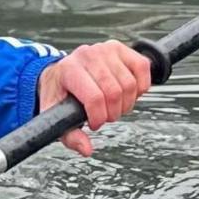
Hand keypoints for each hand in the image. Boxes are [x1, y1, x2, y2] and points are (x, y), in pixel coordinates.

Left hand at [37, 40, 152, 156]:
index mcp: (68, 70)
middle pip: (115, 92)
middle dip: (113, 113)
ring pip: (130, 84)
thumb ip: (69, 135)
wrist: (61, 73)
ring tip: (114, 105)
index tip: (95, 125)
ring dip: (126, 103)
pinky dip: (141, 86)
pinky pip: (142, 68)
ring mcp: (105, 49)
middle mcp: (87, 55)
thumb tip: (86, 150)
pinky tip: (128, 93)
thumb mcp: (56, 115)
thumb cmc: (61, 94)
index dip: (99, 117)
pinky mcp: (120, 48)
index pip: (94, 97)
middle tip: (106, 116)